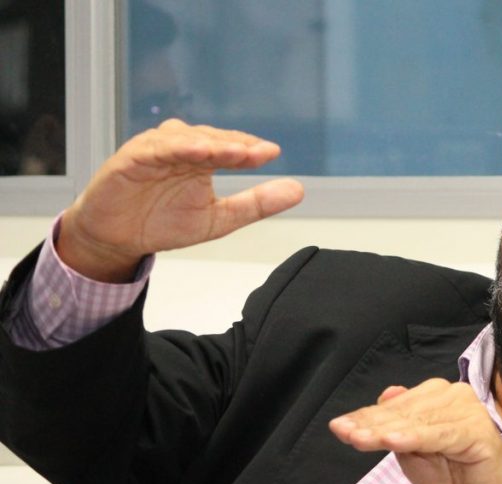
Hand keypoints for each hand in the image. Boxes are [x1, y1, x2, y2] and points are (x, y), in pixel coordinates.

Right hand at [58, 119, 303, 281]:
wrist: (116, 239)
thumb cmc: (162, 222)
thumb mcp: (219, 219)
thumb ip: (256, 204)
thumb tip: (298, 189)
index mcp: (202, 158)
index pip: (231, 147)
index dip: (250, 149)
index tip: (273, 153)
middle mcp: (181, 148)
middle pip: (212, 139)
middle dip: (236, 145)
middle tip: (260, 153)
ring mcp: (155, 150)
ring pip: (186, 138)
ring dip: (211, 143)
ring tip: (235, 152)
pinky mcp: (130, 158)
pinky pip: (154, 149)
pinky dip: (176, 148)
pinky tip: (197, 152)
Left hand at [330, 379, 501, 483]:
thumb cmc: (453, 477)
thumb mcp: (414, 453)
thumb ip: (398, 426)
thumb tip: (386, 395)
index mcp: (440, 395)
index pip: (396, 405)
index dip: (366, 416)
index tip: (339, 426)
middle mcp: (455, 395)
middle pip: (404, 411)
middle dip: (371, 424)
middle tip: (344, 432)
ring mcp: (469, 411)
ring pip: (417, 421)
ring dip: (386, 431)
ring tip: (358, 439)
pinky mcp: (478, 432)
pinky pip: (439, 435)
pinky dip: (415, 438)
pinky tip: (393, 442)